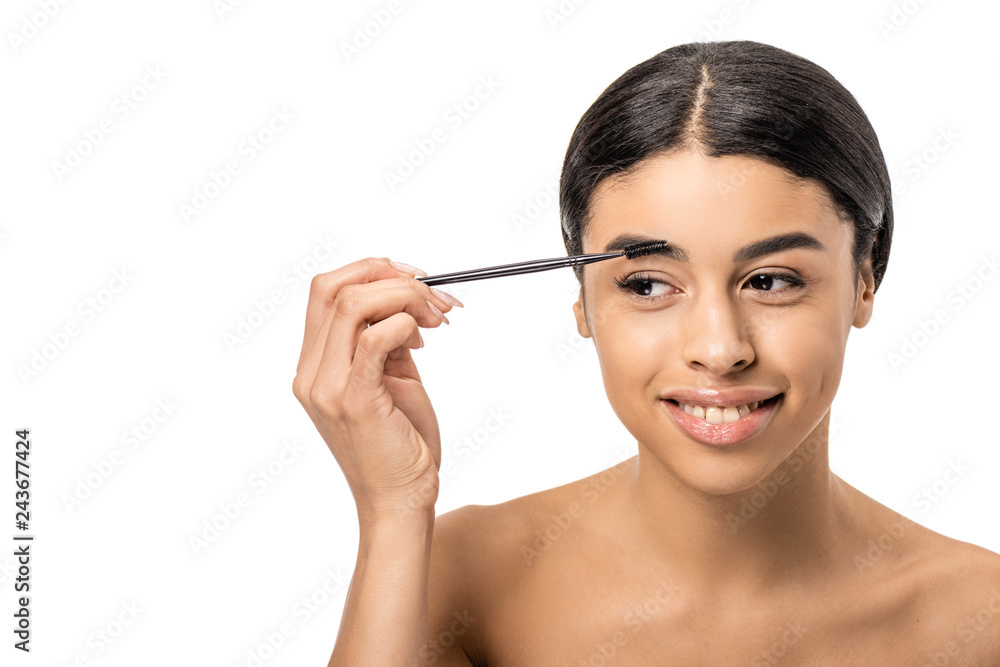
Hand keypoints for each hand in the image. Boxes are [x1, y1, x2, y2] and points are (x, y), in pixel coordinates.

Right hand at [292, 257, 462, 524]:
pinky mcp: (354, 401)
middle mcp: (311, 374)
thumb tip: (407, 306)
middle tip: (433, 293)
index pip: (325, 292)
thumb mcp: (392, 382)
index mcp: (314, 367)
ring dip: (405, 297)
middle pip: (333, 288)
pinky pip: (373, 340)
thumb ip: (389, 344)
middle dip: (389, 274)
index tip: (414, 277)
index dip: (370, 269)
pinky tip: (424, 340)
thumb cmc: (400, 447)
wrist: (400, 502)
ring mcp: (327, 388)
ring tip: (437, 318)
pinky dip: (404, 324)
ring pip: (353, 305)